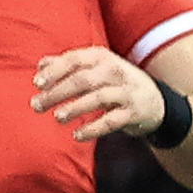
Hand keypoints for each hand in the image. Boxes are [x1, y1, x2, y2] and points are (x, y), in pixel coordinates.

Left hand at [29, 48, 167, 143]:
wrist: (156, 101)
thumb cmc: (116, 83)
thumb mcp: (95, 68)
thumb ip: (68, 65)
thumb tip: (40, 65)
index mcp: (102, 58)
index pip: (74, 60)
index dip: (54, 71)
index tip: (36, 84)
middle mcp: (115, 72)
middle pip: (82, 80)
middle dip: (57, 92)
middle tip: (36, 105)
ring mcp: (126, 92)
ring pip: (98, 98)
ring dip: (75, 107)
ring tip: (57, 117)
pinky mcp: (133, 113)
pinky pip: (111, 121)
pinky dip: (93, 128)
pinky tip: (77, 135)